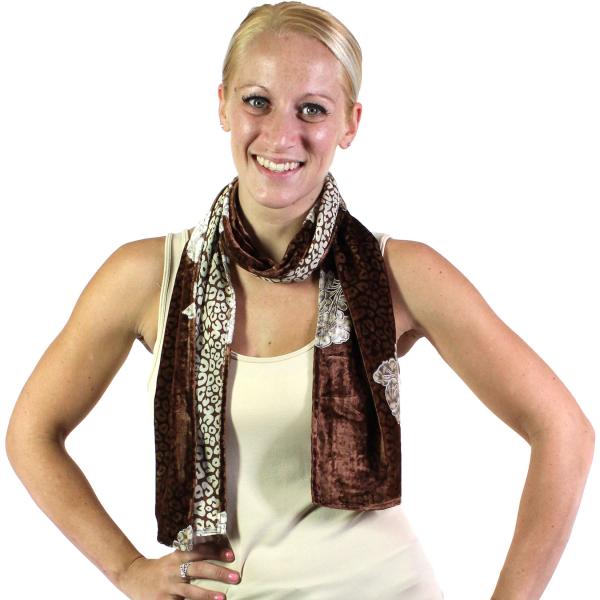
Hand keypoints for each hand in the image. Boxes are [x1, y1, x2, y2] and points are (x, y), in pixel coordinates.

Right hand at [117, 544, 240, 599]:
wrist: (133, 576)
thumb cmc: (161, 567)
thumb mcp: (174, 557)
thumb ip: (191, 555)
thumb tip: (218, 552)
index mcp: (178, 556)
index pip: (200, 551)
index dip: (216, 552)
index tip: (231, 555)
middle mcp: (174, 570)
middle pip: (198, 569)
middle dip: (218, 573)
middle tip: (235, 576)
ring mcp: (168, 587)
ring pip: (190, 592)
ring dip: (207, 595)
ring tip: (222, 597)